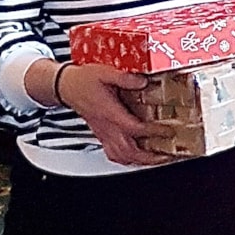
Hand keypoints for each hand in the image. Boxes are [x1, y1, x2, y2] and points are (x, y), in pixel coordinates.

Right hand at [58, 63, 176, 165]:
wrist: (67, 86)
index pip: (134, 128)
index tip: (168, 131)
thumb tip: (143, 81)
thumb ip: (125, 78)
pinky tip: (135, 157)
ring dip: (139, 161)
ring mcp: (103, 133)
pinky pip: (112, 154)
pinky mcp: (101, 134)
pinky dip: (125, 159)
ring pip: (120, 156)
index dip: (153, 132)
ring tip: (155, 159)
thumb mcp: (105, 73)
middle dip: (149, 156)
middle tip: (166, 155)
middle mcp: (107, 127)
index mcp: (110, 113)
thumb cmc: (84, 80)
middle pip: (129, 151)